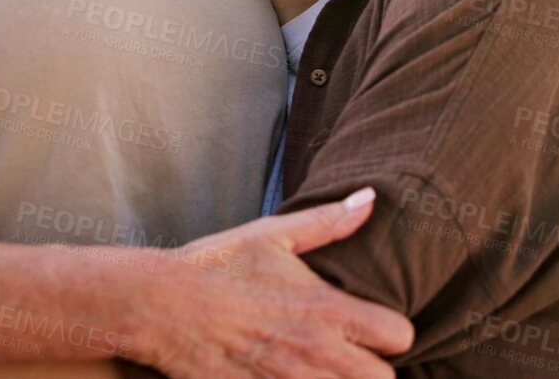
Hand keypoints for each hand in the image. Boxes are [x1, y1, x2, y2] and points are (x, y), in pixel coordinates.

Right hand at [135, 187, 414, 378]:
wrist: (160, 306)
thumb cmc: (217, 267)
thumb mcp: (272, 236)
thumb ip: (328, 222)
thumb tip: (371, 198)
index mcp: (325, 309)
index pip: (399, 336)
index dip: (391, 334)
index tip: (372, 329)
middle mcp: (315, 352)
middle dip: (371, 371)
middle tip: (350, 358)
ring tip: (319, 371)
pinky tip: (285, 378)